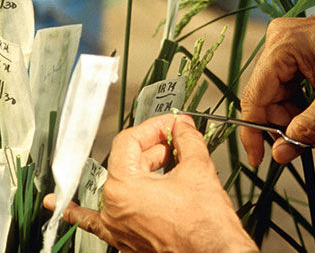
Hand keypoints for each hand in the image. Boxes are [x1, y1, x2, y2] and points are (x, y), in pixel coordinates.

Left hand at [44, 114, 257, 252]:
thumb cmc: (205, 226)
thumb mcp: (198, 168)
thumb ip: (187, 139)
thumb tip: (182, 126)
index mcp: (123, 188)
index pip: (130, 140)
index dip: (154, 127)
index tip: (172, 124)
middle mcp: (114, 209)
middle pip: (128, 161)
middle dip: (156, 146)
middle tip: (179, 139)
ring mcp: (118, 228)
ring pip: (120, 184)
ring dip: (139, 167)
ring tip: (164, 156)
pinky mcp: (127, 241)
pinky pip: (95, 222)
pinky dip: (77, 212)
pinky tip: (57, 205)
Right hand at [240, 8, 314, 165]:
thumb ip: (306, 129)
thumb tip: (279, 155)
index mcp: (281, 46)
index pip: (254, 95)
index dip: (252, 130)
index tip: (257, 159)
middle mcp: (276, 38)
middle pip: (263, 92)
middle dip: (277, 121)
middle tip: (295, 144)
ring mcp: (284, 39)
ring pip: (273, 88)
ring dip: (286, 112)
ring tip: (309, 125)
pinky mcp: (293, 44)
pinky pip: (283, 78)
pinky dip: (294, 99)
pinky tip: (310, 109)